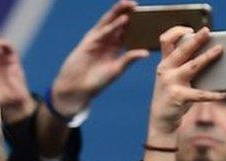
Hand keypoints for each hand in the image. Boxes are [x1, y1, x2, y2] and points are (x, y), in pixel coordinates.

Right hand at [51, 0, 148, 116]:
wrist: (77, 88)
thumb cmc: (96, 81)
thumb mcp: (116, 70)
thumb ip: (129, 59)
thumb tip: (146, 53)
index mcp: (114, 48)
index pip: (127, 32)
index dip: (136, 24)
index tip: (148, 17)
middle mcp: (106, 41)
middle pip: (118, 23)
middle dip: (127, 13)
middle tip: (138, 5)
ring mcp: (97, 40)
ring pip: (109, 22)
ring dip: (119, 12)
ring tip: (130, 4)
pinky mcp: (89, 41)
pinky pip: (103, 31)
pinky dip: (113, 25)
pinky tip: (123, 19)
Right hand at [146, 26, 223, 144]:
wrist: (161, 120)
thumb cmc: (173, 95)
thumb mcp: (174, 77)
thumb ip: (186, 65)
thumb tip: (211, 53)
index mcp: (165, 64)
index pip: (165, 41)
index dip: (176, 32)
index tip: (190, 30)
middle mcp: (165, 71)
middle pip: (181, 50)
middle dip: (195, 39)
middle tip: (207, 31)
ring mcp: (171, 83)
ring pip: (192, 66)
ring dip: (207, 57)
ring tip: (219, 50)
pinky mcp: (178, 97)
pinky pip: (199, 94)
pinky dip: (212, 95)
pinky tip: (223, 95)